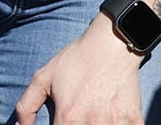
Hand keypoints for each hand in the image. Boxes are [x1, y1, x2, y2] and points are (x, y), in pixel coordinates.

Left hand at [15, 13, 145, 123]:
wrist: (113, 43)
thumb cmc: (77, 59)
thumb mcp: (44, 77)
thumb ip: (26, 106)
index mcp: (68, 118)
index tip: (63, 123)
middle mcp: (91, 124)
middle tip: (77, 118)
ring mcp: (114, 123)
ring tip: (93, 118)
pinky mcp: (134, 120)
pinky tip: (110, 120)